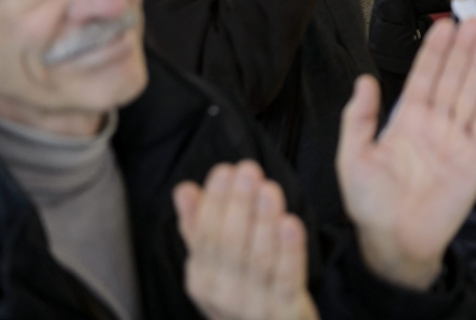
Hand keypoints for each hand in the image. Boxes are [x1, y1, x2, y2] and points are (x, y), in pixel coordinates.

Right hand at [174, 161, 317, 319]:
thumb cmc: (243, 290)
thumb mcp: (217, 263)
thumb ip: (200, 227)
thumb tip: (184, 189)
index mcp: (202, 277)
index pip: (204, 235)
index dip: (214, 201)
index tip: (224, 170)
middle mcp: (222, 293)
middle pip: (227, 244)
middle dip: (238, 203)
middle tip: (248, 170)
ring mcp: (253, 304)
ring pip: (256, 258)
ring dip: (262, 221)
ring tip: (269, 189)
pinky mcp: (284, 310)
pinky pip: (286, 277)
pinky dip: (289, 250)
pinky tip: (292, 223)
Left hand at [337, 19, 475, 290]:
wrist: (396, 243)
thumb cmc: (371, 205)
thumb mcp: (352, 159)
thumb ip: (357, 119)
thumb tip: (364, 80)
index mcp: (406, 121)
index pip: (423, 78)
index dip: (434, 52)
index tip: (443, 26)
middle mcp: (434, 125)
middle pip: (452, 79)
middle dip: (462, 50)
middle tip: (473, 21)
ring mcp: (457, 139)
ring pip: (471, 93)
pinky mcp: (475, 158)